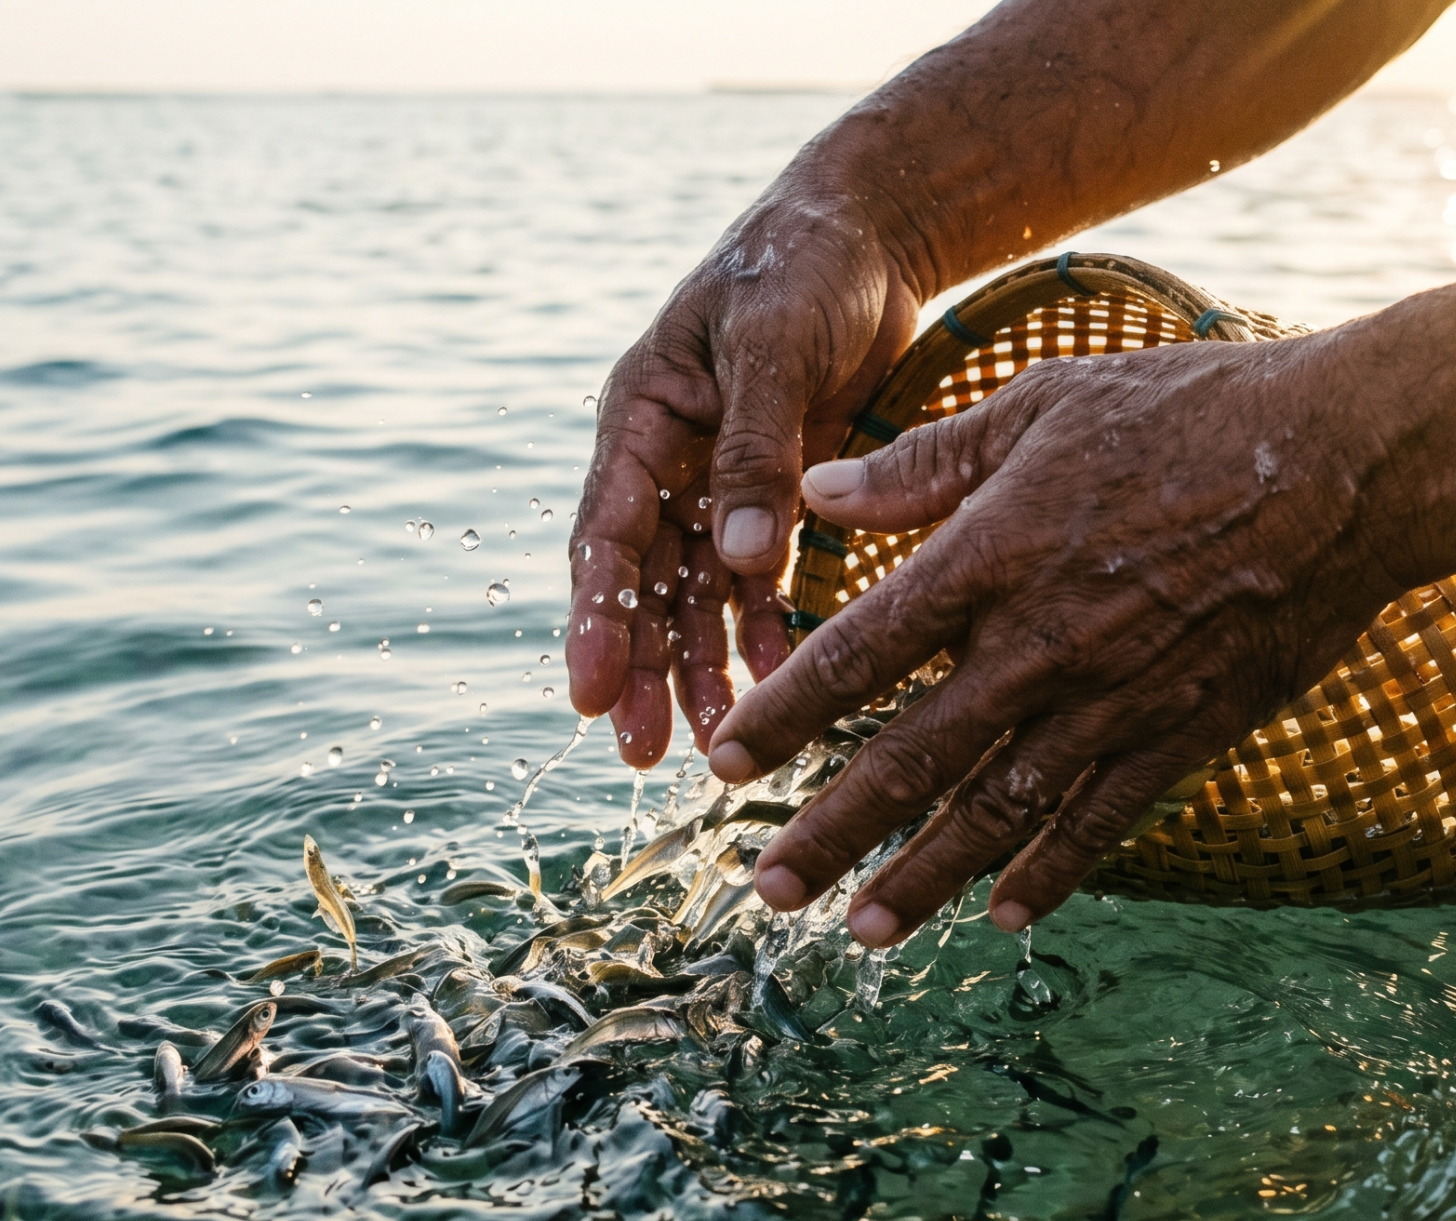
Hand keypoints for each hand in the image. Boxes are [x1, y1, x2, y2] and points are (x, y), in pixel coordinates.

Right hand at [566, 190, 922, 766]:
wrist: (868, 233)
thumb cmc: (806, 267)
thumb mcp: (775, 345)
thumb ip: (756, 450)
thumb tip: (739, 557)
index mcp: (642, 414)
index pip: (606, 530)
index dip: (596, 617)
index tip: (587, 692)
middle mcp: (666, 459)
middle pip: (640, 583)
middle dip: (637, 669)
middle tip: (639, 753)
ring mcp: (716, 483)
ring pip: (693, 597)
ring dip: (697, 669)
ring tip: (715, 745)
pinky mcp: (773, 497)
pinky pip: (757, 584)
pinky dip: (764, 635)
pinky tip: (777, 687)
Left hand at [703, 334, 1447, 943]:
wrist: (1351, 460)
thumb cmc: (1192, 409)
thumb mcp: (1041, 404)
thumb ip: (921, 462)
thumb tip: (812, 493)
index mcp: (991, 556)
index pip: (857, 654)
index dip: (785, 716)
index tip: (723, 766)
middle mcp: (1040, 644)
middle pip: (910, 759)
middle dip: (829, 832)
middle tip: (764, 889)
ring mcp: (1115, 699)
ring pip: (996, 813)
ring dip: (921, 877)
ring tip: (859, 932)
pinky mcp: (1186, 730)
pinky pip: (1101, 820)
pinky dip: (1047, 873)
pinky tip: (1000, 915)